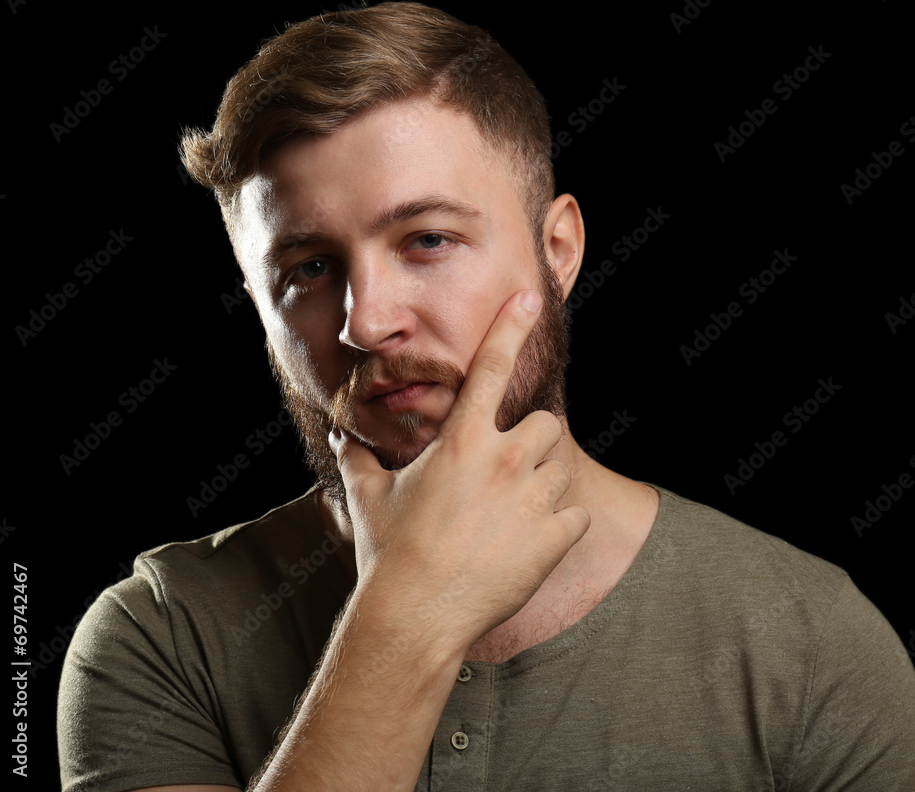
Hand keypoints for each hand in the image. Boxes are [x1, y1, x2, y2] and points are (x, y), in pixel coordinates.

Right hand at [329, 289, 589, 655]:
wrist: (415, 616)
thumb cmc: (390, 553)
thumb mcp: (369, 498)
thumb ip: (357, 460)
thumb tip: (337, 435)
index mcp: (460, 441)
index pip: (490, 366)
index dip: (512, 325)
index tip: (531, 297)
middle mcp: (503, 459)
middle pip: (542, 423)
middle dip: (528, 445)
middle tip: (503, 477)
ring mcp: (532, 497)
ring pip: (560, 466)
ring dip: (542, 484)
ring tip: (510, 516)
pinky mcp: (555, 536)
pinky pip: (576, 514)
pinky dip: (559, 526)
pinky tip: (528, 545)